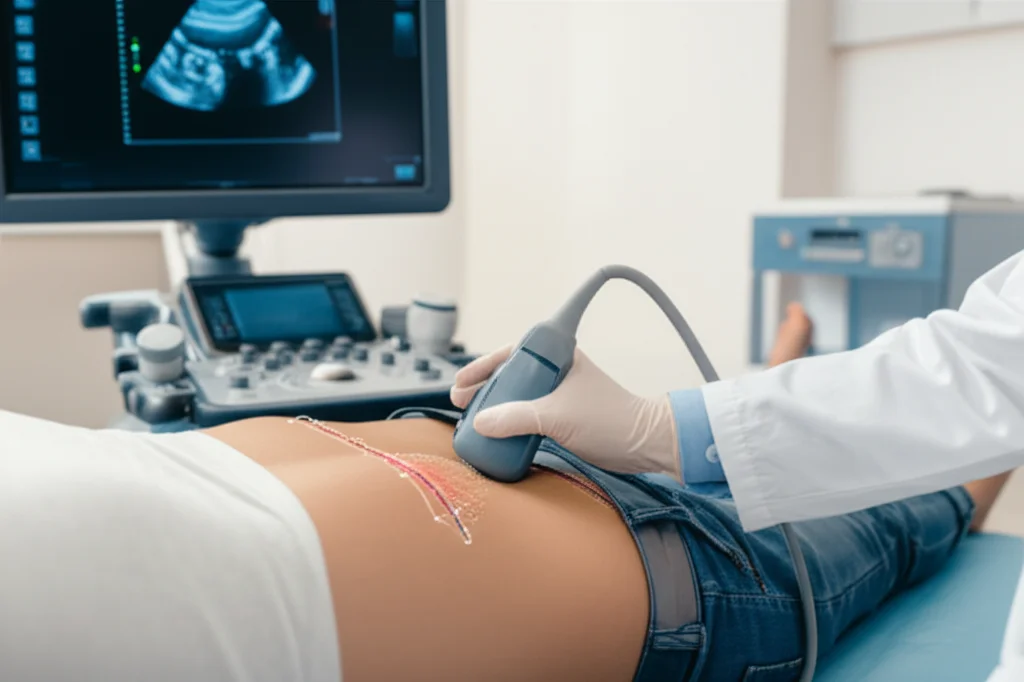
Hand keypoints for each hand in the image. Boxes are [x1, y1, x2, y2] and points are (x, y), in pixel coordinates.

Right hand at [450, 345, 681, 479]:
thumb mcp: (557, 416)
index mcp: (559, 358)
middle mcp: (558, 373)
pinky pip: (527, 417)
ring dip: (494, 407)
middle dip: (484, 388)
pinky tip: (496, 434)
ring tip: (471, 418)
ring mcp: (560, 396)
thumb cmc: (609, 420)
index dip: (485, 365)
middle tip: (459, 402)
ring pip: (517, 397)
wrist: (644, 445)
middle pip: (511, 375)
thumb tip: (481, 422)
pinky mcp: (563, 419)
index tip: (462, 381)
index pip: (513, 353)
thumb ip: (517, 418)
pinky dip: (510, 424)